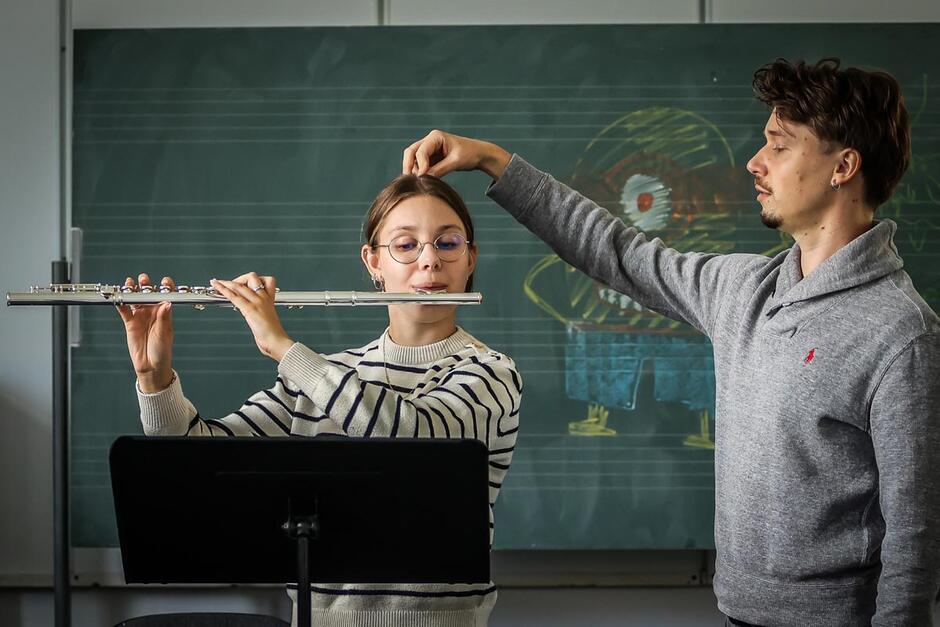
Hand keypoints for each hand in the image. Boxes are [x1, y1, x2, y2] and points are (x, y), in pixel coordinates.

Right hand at [116, 273, 174, 392]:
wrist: (151, 365)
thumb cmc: (162, 351)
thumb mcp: (164, 334)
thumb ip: (164, 318)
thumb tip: (168, 304)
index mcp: (165, 313)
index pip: (165, 296)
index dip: (165, 287)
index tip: (164, 281)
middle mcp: (153, 312)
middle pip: (148, 295)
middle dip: (146, 285)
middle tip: (144, 279)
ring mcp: (141, 316)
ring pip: (136, 300)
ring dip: (133, 291)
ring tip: (130, 283)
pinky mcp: (130, 323)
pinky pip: (124, 310)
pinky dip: (121, 303)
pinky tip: (118, 296)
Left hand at [209, 272, 294, 361]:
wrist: (277, 341)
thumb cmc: (273, 335)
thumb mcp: (268, 320)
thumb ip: (261, 315)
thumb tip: (254, 319)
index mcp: (269, 300)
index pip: (267, 280)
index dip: (255, 279)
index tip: (244, 283)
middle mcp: (264, 298)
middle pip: (252, 277)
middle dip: (239, 279)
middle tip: (230, 285)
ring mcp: (257, 302)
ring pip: (240, 285)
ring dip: (226, 282)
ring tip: (216, 282)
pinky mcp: (249, 309)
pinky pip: (234, 296)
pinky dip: (222, 289)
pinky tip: (216, 286)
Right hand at [402, 130, 510, 179]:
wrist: (478, 154)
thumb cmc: (470, 154)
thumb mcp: (456, 162)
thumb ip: (440, 169)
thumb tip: (425, 179)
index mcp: (435, 137)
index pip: (421, 151)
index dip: (420, 165)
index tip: (422, 178)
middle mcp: (429, 141)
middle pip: (411, 152)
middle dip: (408, 165)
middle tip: (409, 181)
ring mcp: (428, 149)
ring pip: (412, 159)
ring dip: (413, 170)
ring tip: (419, 182)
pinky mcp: (430, 158)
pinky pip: (419, 165)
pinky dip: (418, 172)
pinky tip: (422, 181)